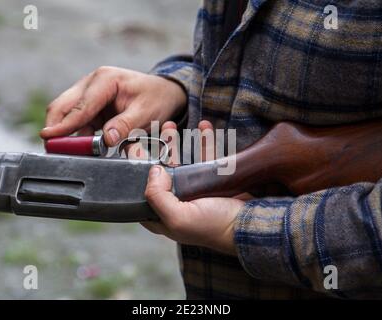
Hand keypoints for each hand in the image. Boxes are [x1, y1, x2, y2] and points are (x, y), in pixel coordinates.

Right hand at [40, 67, 186, 145]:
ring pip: (67, 114)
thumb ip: (126, 126)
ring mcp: (89, 93)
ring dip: (66, 134)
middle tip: (51, 149)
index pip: (80, 106)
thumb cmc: (156, 98)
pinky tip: (82, 147)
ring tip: (68, 152)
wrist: (163, 92)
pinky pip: (77, 122)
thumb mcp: (146, 113)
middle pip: (63, 106)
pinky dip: (77, 135)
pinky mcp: (91, 105)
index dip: (63, 124)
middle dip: (55, 128)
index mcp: (105, 80)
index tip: (48, 137)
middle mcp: (92, 83)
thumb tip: (107, 139)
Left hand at [141, 120, 245, 254]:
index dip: (134, 171)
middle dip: (156, 150)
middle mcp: (176, 201)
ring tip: (171, 125)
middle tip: (151, 132)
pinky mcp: (212, 179)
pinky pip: (204, 156)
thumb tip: (154, 170)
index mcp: (162, 214)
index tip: (132, 148)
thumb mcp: (178, 218)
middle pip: (160, 171)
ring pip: (181, 160)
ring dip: (176, 142)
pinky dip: (203, 141)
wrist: (249, 224)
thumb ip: (158, 197)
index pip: (142, 191)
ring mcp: (194, 190)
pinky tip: (203, 126)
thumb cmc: (213, 227)